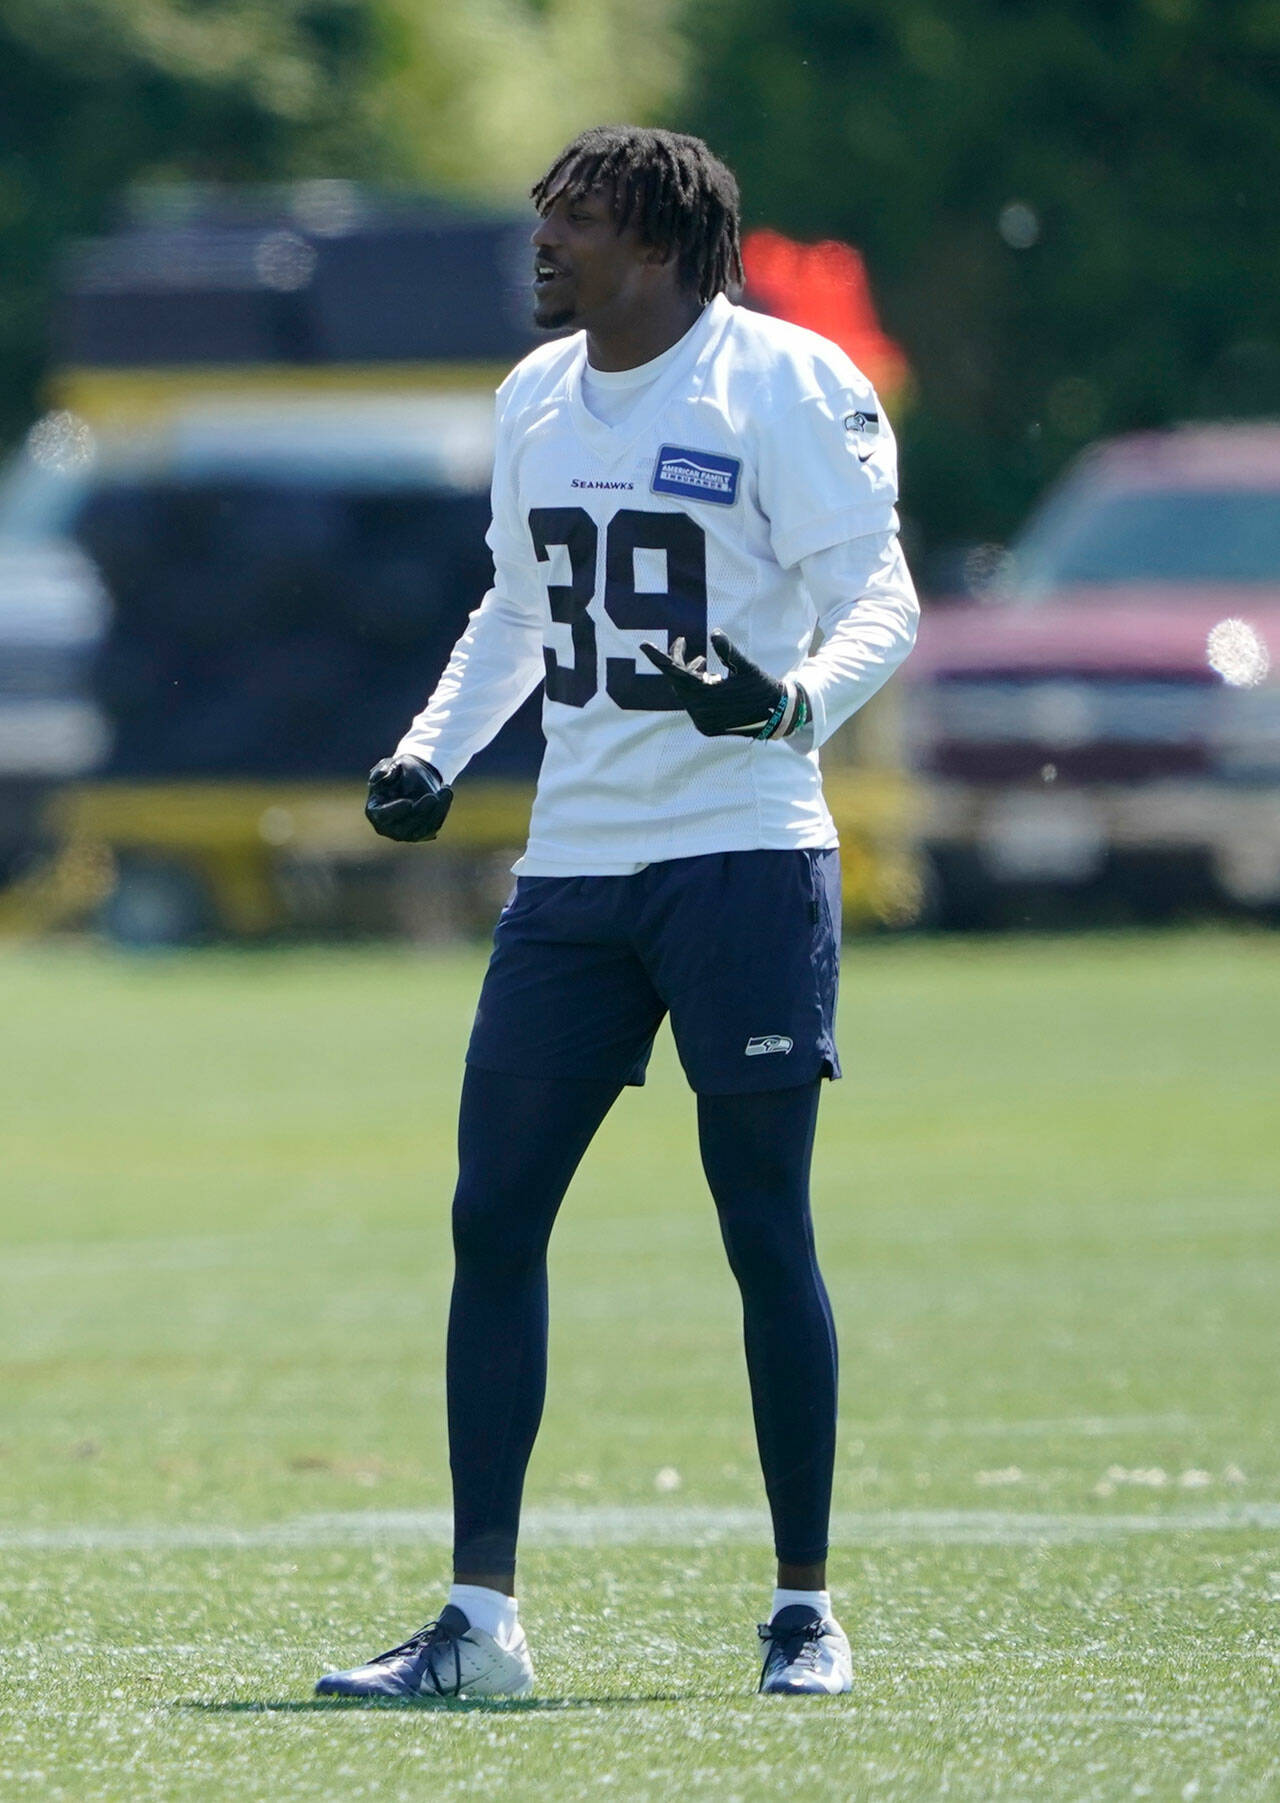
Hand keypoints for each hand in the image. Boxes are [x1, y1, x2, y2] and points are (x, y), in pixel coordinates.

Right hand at [365, 754, 452, 841]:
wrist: (414, 776)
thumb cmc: (398, 771)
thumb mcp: (389, 765)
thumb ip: (383, 770)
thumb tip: (379, 775)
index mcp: (375, 811)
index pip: (383, 816)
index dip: (395, 811)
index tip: (408, 803)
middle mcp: (388, 827)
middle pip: (405, 827)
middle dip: (421, 811)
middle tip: (433, 796)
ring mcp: (406, 833)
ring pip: (423, 829)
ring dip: (436, 811)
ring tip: (445, 790)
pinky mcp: (423, 833)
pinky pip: (434, 826)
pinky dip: (442, 811)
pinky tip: (446, 794)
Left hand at [639, 628, 809, 738]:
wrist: (777, 717)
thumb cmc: (763, 688)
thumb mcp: (746, 667)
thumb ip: (728, 651)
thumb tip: (714, 632)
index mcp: (707, 696)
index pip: (676, 673)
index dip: (659, 657)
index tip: (644, 644)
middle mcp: (700, 712)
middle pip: (678, 682)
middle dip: (678, 661)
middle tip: (680, 641)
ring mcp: (702, 722)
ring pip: (685, 693)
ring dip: (689, 675)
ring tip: (701, 660)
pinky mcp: (707, 728)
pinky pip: (694, 705)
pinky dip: (695, 690)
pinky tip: (706, 678)